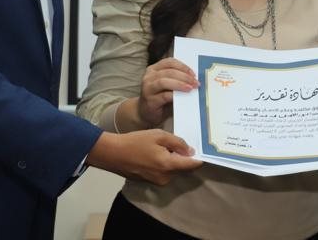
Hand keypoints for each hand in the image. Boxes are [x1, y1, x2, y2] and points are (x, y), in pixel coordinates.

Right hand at [86, 129, 201, 185]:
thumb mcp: (158, 135)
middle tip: (181, 144)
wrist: (112, 154)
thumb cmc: (135, 141)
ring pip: (174, 170)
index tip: (205, 150)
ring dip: (174, 161)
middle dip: (184, 157)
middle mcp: (165, 177)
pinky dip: (165, 164)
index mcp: (169, 165)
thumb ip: (177, 143)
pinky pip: (164, 173)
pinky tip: (156, 154)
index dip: (200, 158)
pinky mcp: (150, 181)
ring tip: (165, 147)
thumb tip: (191, 151)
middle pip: (183, 168)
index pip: (192, 165)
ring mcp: (157, 181)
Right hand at [137, 57, 198, 126]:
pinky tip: (182, 96)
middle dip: (184, 76)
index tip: (193, 74)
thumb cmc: (160, 98)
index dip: (183, 66)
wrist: (145, 113)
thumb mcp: (167, 85)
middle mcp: (149, 77)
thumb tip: (194, 78)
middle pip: (168, 71)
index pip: (169, 62)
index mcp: (154, 69)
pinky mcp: (150, 101)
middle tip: (195, 82)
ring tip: (190, 88)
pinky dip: (174, 95)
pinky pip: (163, 96)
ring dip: (180, 84)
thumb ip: (176, 79)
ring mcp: (148, 88)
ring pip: (164, 82)